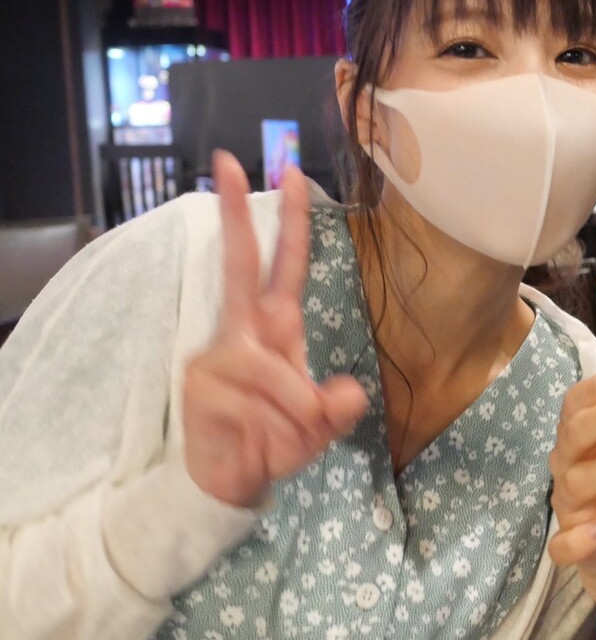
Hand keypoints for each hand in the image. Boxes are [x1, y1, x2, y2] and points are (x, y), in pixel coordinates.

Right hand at [183, 151, 368, 507]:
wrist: (230, 479)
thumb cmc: (275, 439)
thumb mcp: (320, 425)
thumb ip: (338, 409)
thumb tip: (350, 394)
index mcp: (276, 327)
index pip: (284, 267)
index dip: (290, 224)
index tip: (291, 174)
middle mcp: (244, 332)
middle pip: (239, 264)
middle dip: (235, 213)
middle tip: (229, 159)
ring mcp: (219, 355)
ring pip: (275, 375)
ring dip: (295, 416)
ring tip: (285, 436)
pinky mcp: (202, 384)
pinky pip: (257, 403)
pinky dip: (275, 429)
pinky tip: (257, 440)